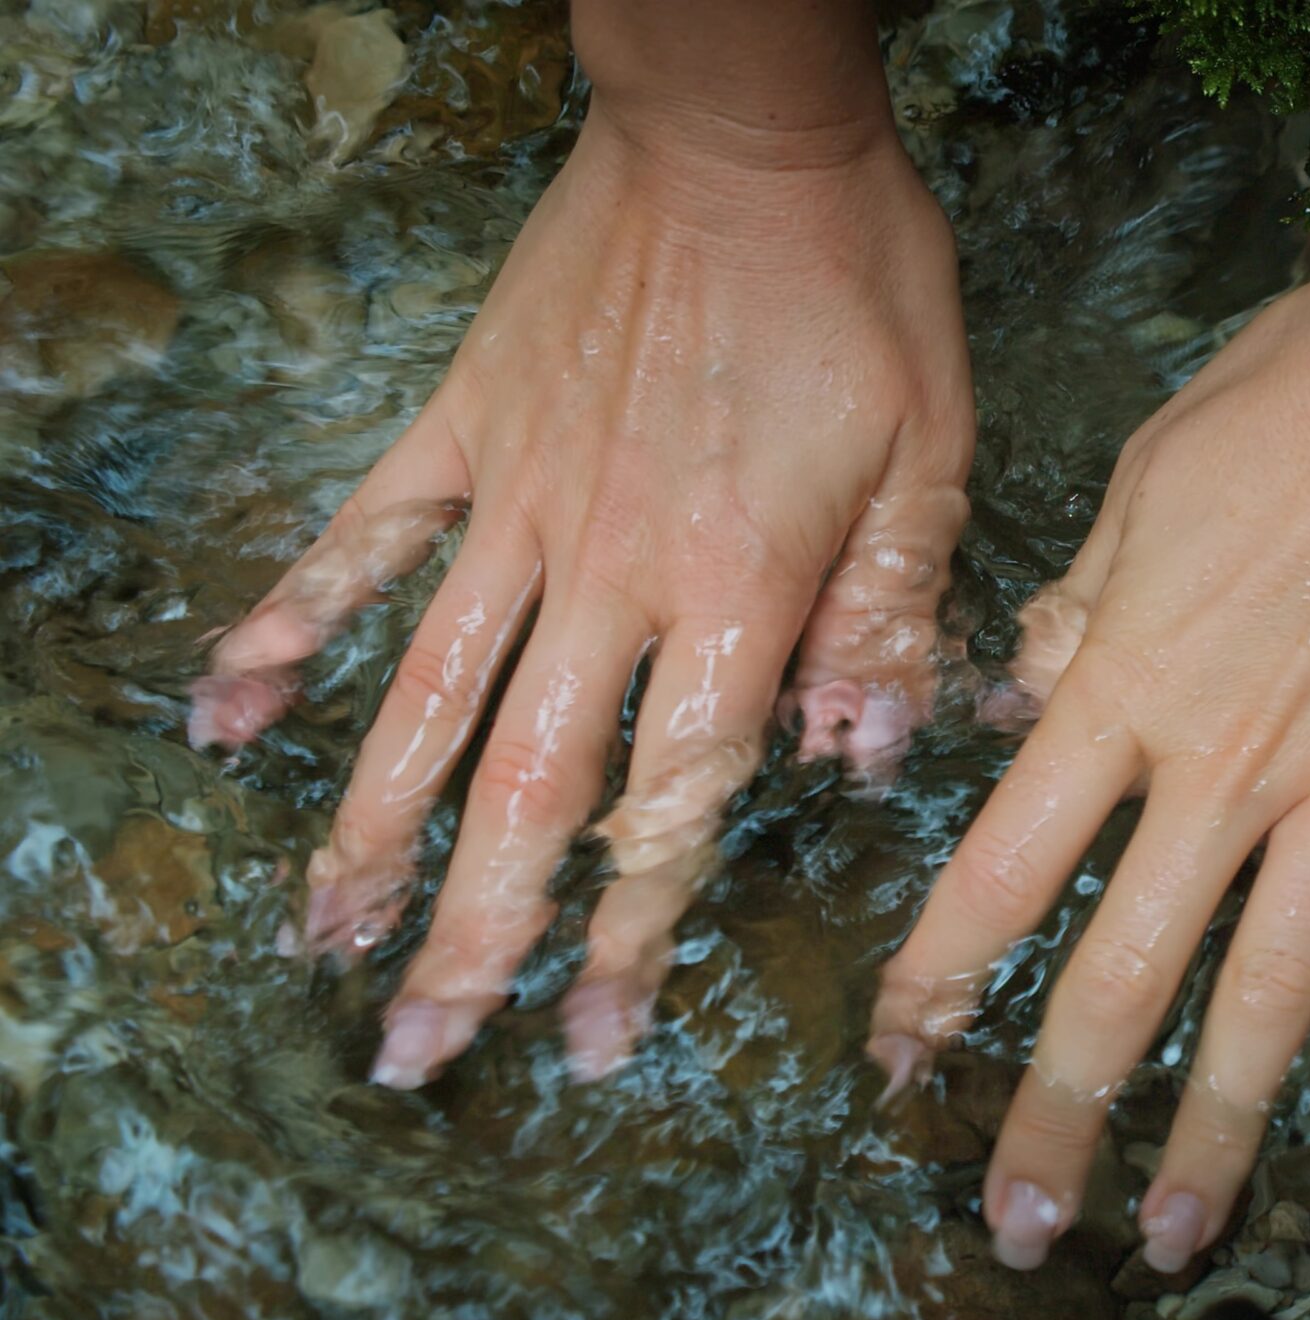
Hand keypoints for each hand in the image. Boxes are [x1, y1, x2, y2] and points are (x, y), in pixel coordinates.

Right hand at [192, 84, 972, 1087]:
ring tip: (320, 936)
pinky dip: (290, 621)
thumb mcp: (933, 447)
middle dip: (475, 931)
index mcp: (740, 583)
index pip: (679, 793)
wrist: (744, 129)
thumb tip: (861, 758)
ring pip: (430, 691)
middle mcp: (613, 565)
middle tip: (418, 1050)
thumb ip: (890, 609)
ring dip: (370, 824)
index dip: (635, 930)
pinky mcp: (466, 428)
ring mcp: (522, 498)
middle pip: (530, 782)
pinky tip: (226, 710)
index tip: (592, 1040)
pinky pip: (364, 539)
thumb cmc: (861, 284)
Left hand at [865, 205, 1309, 1270]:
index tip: (897, 1061)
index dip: (938, 980)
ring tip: (1177, 1233)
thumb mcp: (1139, 484)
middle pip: (1119, 973)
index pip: (1003, 868)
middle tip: (1022, 1224)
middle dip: (1058, 1111)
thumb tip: (1028, 689)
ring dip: (1217, 1128)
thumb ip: (1076, 609)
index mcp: (1124, 690)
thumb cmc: (1291, 401)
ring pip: (1268, 995)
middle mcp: (1219, 769)